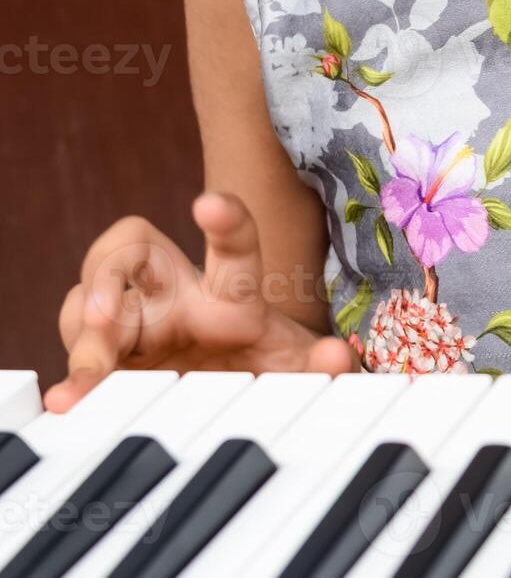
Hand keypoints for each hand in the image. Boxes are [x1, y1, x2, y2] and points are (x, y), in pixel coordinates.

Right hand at [45, 192, 360, 412]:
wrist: (226, 406)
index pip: (232, 244)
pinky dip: (73, 378)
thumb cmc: (256, 370)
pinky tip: (69, 399)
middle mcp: (175, 294)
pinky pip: (76, 351)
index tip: (210, 205)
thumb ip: (316, 364)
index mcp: (229, 290)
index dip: (225, 221)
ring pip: (91, 297)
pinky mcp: (105, 359)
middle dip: (111, 266)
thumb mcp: (289, 371)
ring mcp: (134, 323)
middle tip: (106, 310)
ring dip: (85, 328)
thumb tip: (339, 357)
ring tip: (90, 371)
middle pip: (132, 247)